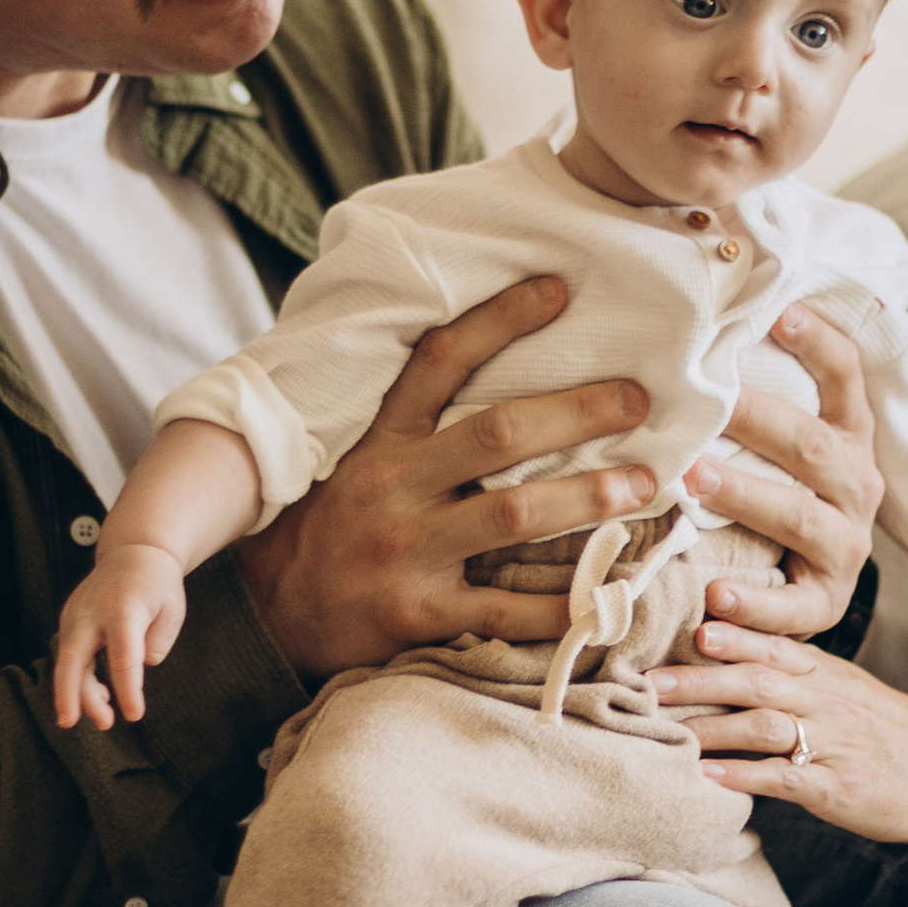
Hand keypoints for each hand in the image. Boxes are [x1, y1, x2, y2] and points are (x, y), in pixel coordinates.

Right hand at [52, 543, 186, 729]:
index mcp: (123, 609)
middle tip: (70, 722)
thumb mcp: (171, 610)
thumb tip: (138, 668)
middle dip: (70, 693)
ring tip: (104, 719)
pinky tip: (100, 697)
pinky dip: (79, 680)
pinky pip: (69, 656)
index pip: (123, 657)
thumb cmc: (156, 585)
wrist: (133, 553)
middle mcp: (91, 612)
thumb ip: (157, 642)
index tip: (134, 714)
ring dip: (77, 694)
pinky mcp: (69, 622)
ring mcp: (75, 616)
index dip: (127, 689)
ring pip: (67, 662)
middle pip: (73, 658)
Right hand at [236, 277, 658, 681]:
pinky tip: (605, 595)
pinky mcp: (416, 614)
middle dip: (577, 411)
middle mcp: (395, 486)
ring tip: (643, 483)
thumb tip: (474, 365)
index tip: (557, 289)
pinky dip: (560, 606)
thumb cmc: (323, 529)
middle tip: (638, 398)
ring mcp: (407, 551)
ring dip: (587, 495)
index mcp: (380, 441)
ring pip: (513, 513)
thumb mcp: (348, 460)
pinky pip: (502, 610)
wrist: (264, 617)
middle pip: (498, 433)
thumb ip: (406, 422)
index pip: (440, 361)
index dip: (499, 320)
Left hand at [652, 620, 907, 849]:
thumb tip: (738, 670)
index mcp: (829, 675)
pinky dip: (742, 776)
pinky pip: (783, 777)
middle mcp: (827, 701)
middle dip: (697, 677)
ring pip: (762, 723)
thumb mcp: (853, 696)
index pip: (771, 644)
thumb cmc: (901, 740)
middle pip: (754, 678)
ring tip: (660, 725)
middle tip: (646, 678)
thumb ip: (799, 681)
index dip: (727, 632)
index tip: (682, 621)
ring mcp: (833, 743)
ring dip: (708, 723)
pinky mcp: (838, 787)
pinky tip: (707, 777)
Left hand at [684, 298, 883, 635]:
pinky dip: (750, 612)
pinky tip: (710, 606)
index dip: (817, 341)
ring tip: (692, 484)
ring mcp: (845, 547)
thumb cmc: (777, 499)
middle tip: (702, 404)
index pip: (844, 376)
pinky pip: (791, 611)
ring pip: (799, 518)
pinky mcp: (825, 603)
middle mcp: (855, 486)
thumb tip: (689, 332)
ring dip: (744, 497)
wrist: (811, 590)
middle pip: (810, 444)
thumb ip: (753, 402)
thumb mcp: (781, 449)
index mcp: (847, 439)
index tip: (779, 311)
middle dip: (755, 420)